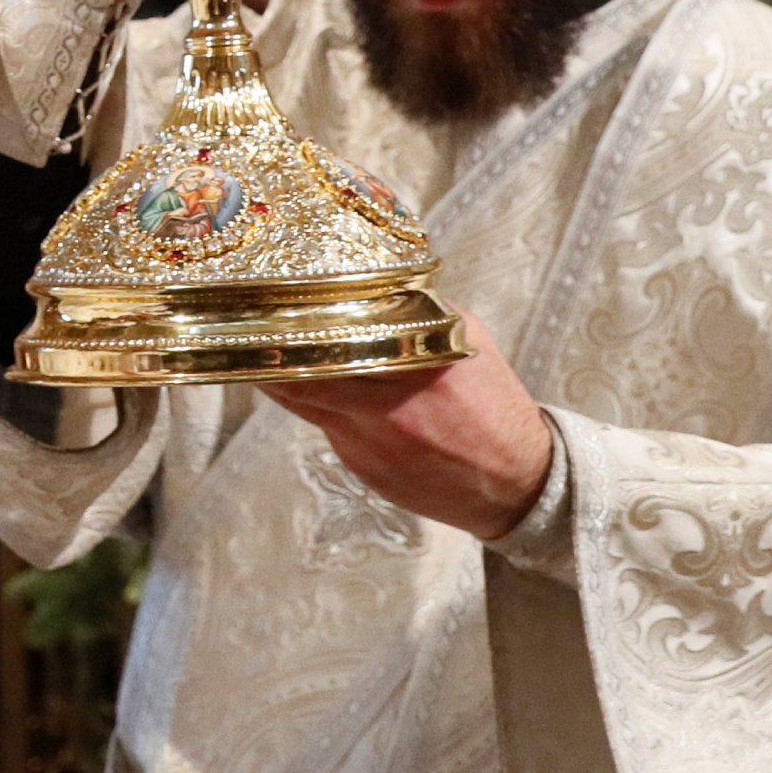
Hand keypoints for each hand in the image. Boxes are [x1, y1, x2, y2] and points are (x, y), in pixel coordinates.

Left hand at [262, 310, 553, 541]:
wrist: (520, 483)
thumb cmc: (493, 405)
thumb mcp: (467, 342)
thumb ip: (419, 314)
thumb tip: (371, 289)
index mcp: (419, 363)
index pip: (337, 341)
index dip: (294, 330)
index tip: (270, 311)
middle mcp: (390, 406)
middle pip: (303, 379)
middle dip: (270, 359)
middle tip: (251, 335)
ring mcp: (373, 444)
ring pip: (306, 407)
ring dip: (285, 384)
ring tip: (269, 360)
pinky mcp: (366, 470)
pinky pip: (328, 431)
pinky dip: (320, 410)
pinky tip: (321, 397)